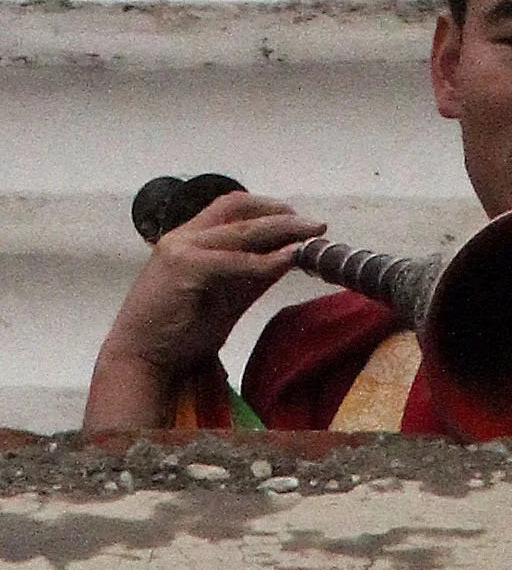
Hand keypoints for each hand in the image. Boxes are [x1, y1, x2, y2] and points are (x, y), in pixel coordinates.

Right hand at [82, 190, 322, 433]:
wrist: (139, 363)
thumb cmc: (179, 335)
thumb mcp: (224, 299)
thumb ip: (252, 276)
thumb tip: (289, 256)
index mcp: (188, 239)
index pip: (231, 207)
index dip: (267, 206)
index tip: (296, 218)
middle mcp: (183, 237)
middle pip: (239, 209)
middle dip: (282, 214)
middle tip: (315, 225)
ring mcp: (181, 250)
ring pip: (241, 229)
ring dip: (282, 229)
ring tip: (310, 234)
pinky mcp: (184, 269)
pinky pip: (234, 260)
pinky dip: (265, 260)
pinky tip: (287, 260)